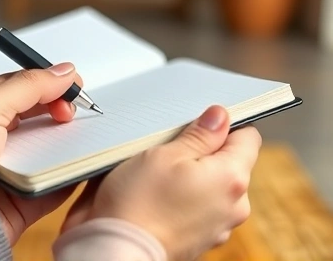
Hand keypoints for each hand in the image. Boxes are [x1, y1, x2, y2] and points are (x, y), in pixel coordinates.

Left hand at [0, 62, 80, 244]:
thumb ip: (26, 86)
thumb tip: (61, 72)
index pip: (21, 87)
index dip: (49, 83)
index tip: (72, 85)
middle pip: (37, 118)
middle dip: (58, 111)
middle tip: (69, 114)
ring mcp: (6, 168)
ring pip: (48, 150)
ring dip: (63, 145)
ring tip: (71, 141)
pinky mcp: (19, 197)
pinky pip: (52, 184)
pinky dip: (65, 177)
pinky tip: (74, 167)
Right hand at [61, 105, 261, 260]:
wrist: (117, 250)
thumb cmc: (136, 203)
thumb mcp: (164, 154)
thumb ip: (199, 135)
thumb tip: (220, 117)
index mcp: (231, 177)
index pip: (248, 136)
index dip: (224, 126)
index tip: (200, 124)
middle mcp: (234, 205)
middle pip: (231, 162)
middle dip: (206, 152)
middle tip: (171, 151)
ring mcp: (220, 225)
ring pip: (214, 185)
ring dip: (195, 176)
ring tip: (161, 177)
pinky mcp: (203, 239)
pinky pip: (202, 207)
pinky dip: (187, 198)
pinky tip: (161, 197)